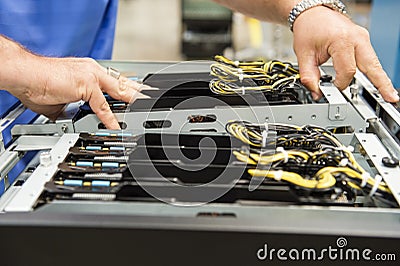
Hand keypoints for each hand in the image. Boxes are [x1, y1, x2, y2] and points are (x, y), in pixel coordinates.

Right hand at [10, 56, 147, 128]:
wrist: (23, 74)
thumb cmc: (38, 83)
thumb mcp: (63, 99)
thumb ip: (75, 108)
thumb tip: (75, 121)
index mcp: (90, 71)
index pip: (115, 81)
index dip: (129, 88)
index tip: (139, 95)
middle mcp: (94, 71)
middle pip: (124, 83)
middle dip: (140, 93)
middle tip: (153, 99)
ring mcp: (92, 76)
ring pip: (119, 92)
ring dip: (134, 103)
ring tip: (145, 112)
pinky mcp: (86, 85)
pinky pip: (102, 107)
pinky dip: (110, 119)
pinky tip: (117, 127)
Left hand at [292, 6, 398, 101]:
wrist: (312, 13)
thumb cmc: (309, 28)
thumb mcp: (303, 54)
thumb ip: (308, 76)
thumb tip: (316, 93)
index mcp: (342, 40)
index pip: (347, 71)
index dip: (340, 84)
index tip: (331, 90)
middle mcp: (357, 38)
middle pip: (372, 66)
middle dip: (380, 84)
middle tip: (390, 98)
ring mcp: (362, 39)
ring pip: (374, 63)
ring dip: (380, 80)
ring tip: (389, 95)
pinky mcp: (363, 41)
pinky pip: (370, 59)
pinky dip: (374, 72)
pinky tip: (380, 83)